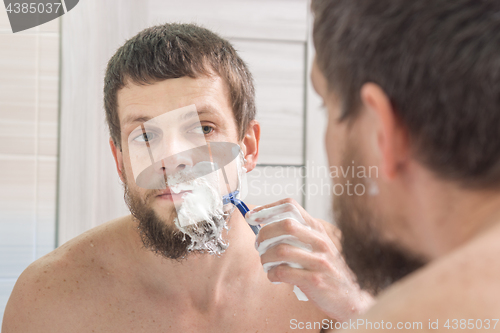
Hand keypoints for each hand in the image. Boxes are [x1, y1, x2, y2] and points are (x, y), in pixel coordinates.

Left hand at [246, 198, 373, 321]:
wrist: (350, 296)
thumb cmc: (326, 269)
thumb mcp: (316, 245)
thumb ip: (295, 234)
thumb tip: (262, 226)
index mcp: (317, 228)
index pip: (290, 206)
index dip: (266, 209)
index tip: (252, 216)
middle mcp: (319, 241)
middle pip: (284, 224)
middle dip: (264, 234)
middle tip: (258, 245)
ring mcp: (319, 261)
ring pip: (280, 250)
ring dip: (265, 257)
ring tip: (266, 263)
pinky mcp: (315, 281)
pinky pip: (283, 272)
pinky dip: (272, 274)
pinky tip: (274, 276)